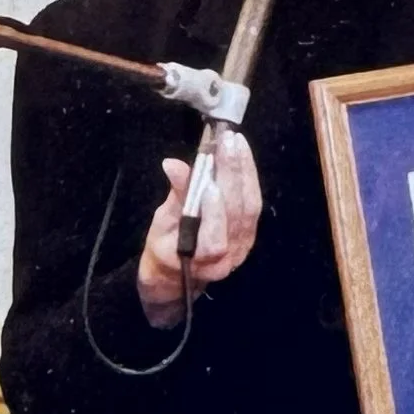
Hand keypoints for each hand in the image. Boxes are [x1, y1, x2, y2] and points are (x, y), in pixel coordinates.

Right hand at [135, 132, 262, 326]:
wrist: (177, 272)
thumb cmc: (164, 247)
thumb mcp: (160, 224)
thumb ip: (174, 196)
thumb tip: (173, 165)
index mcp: (198, 261)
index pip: (214, 242)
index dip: (214, 215)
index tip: (209, 184)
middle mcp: (228, 258)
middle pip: (238, 216)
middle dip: (233, 176)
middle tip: (227, 142)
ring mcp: (243, 246)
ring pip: (250, 207)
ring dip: (244, 171)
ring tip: (236, 142)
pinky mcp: (251, 233)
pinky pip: (254, 204)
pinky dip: (249, 177)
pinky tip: (243, 155)